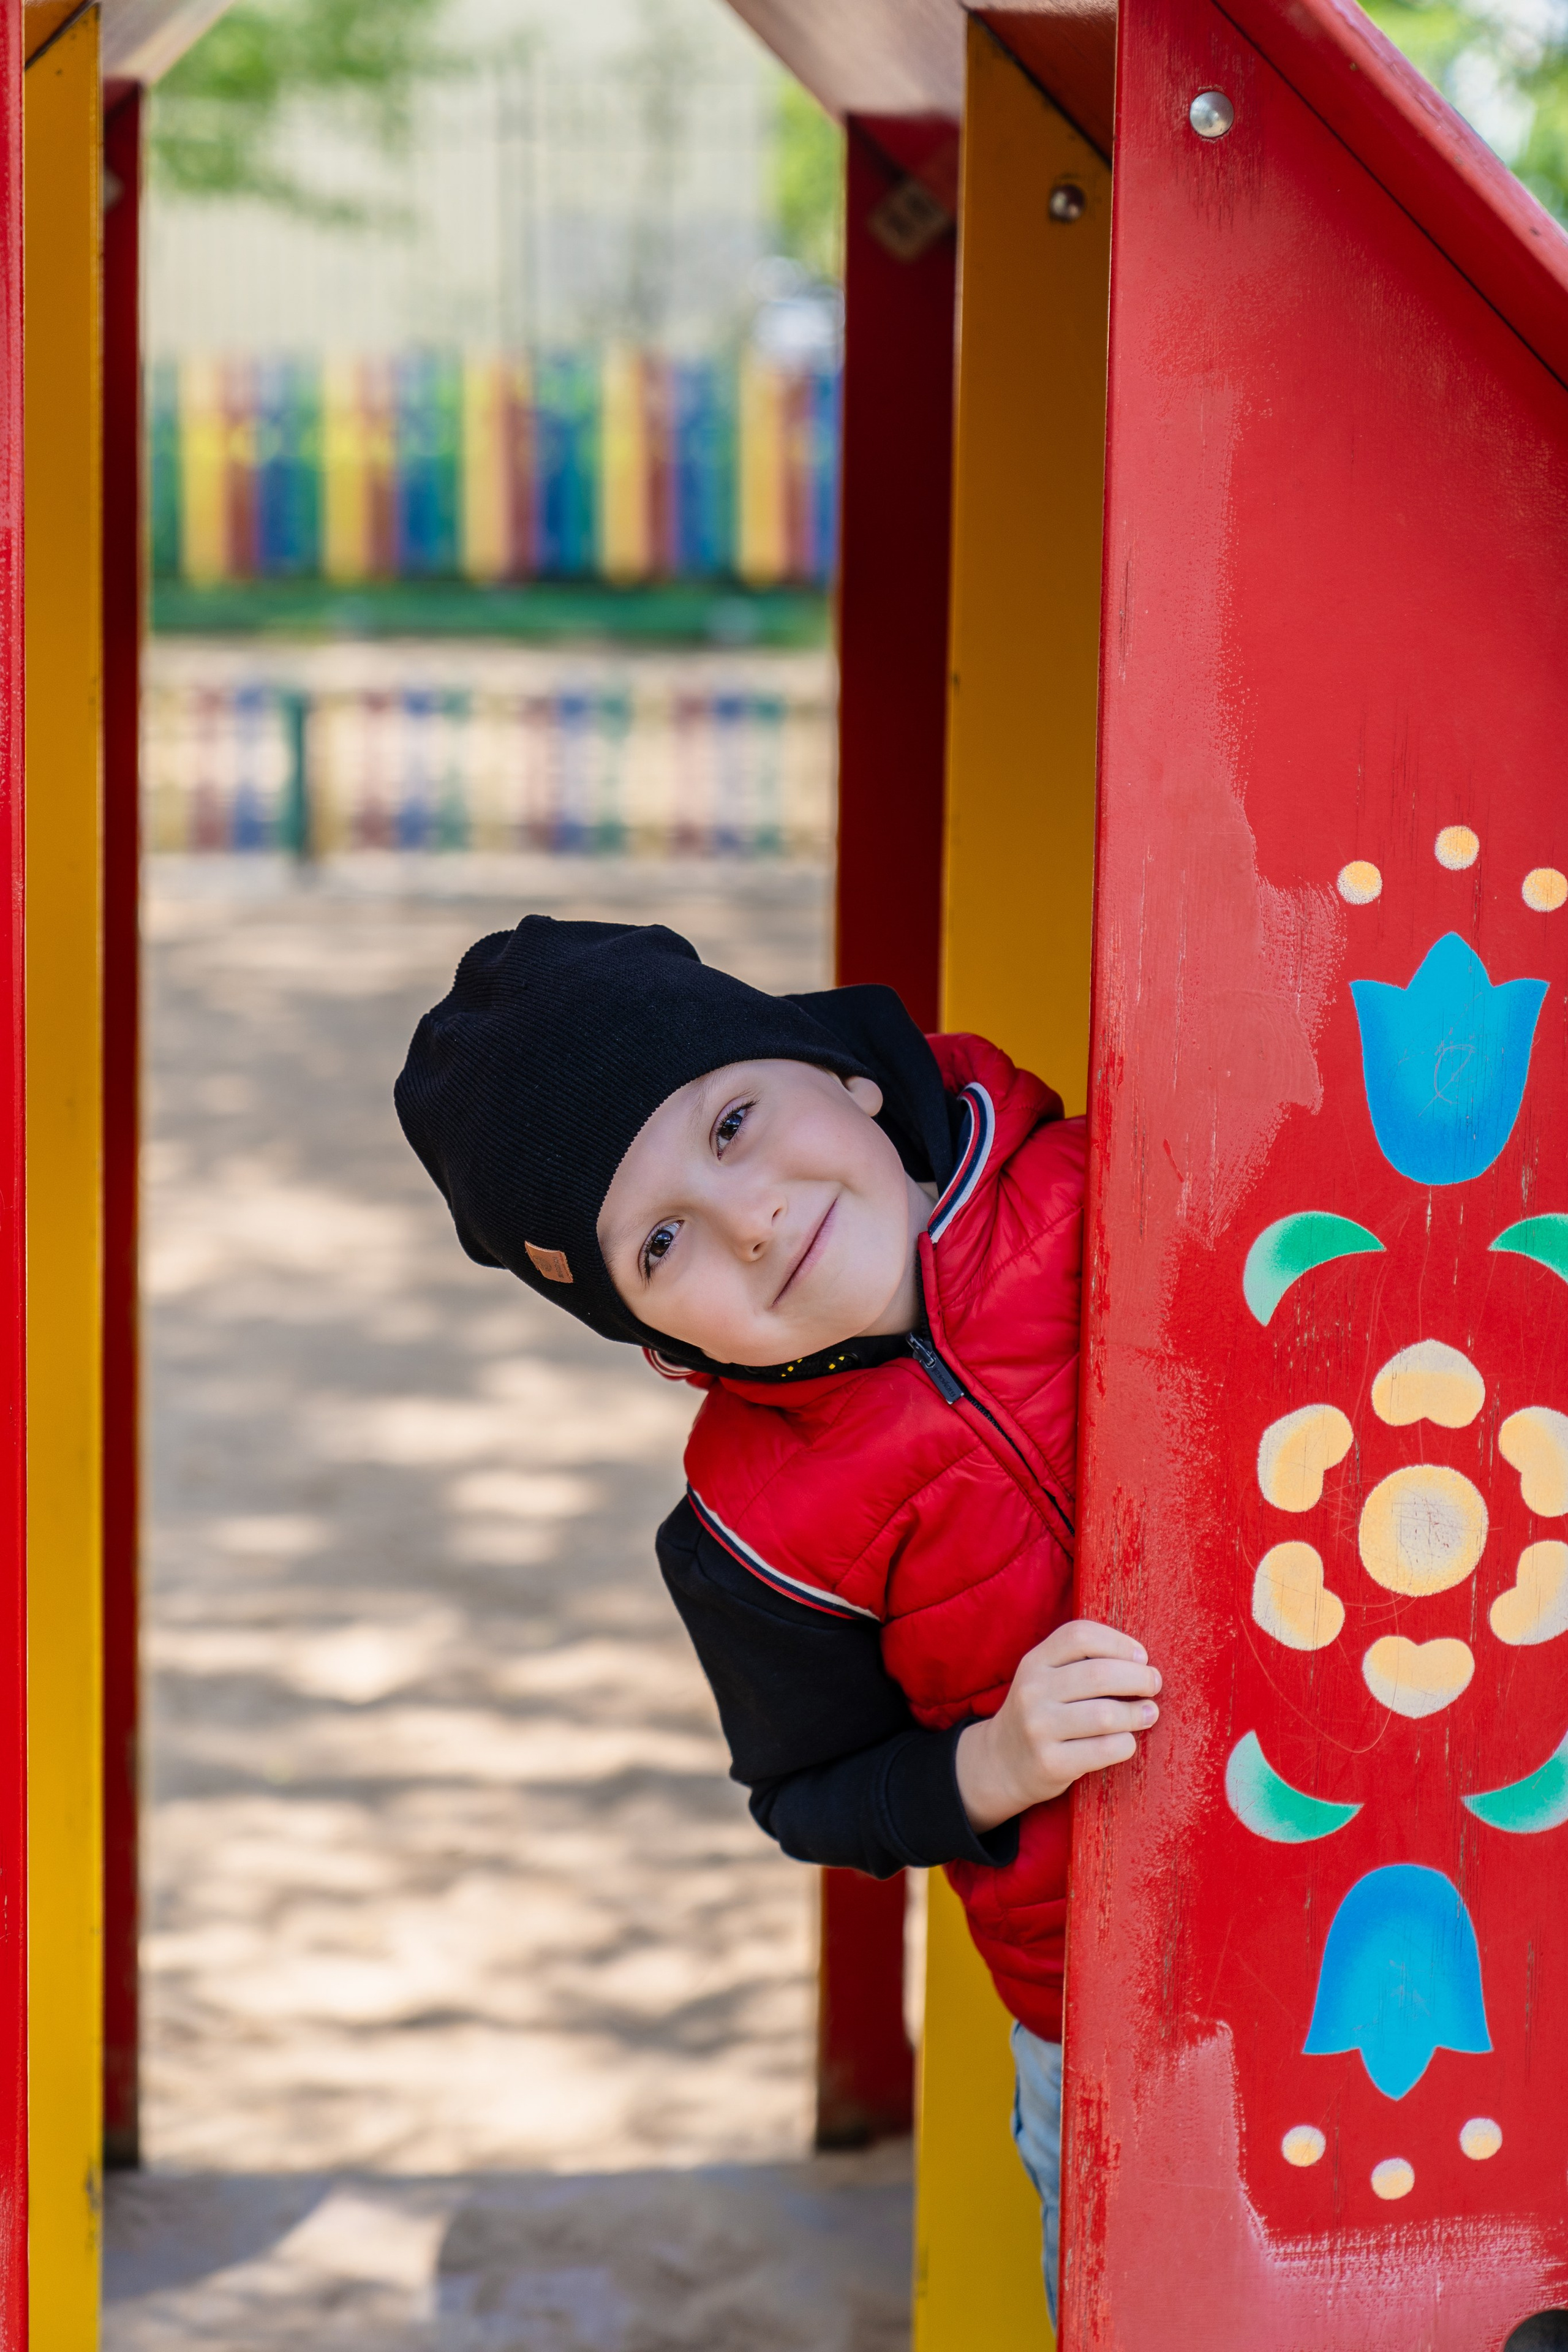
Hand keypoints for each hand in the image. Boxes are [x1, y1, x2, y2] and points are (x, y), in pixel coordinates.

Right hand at [955, 1620, 1160, 1832]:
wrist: (1001, 1762)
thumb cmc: (1042, 1713)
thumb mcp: (1046, 1678)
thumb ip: (1081, 1662)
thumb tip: (1141, 1661)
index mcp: (1034, 1662)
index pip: (1080, 1636)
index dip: (1118, 1642)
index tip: (1141, 1656)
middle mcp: (1032, 1691)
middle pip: (1099, 1674)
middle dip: (1139, 1678)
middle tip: (1154, 1684)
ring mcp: (1039, 1728)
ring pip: (1106, 1715)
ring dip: (1138, 1713)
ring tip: (1148, 1713)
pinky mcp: (1050, 1762)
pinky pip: (1104, 1749)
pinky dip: (1126, 1743)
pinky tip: (1127, 1741)